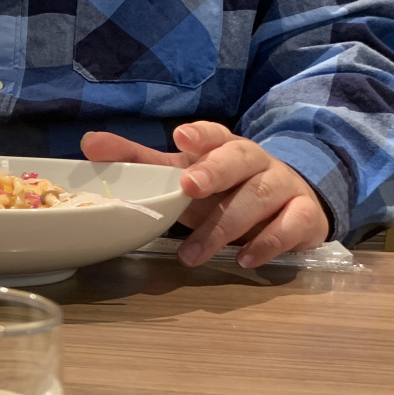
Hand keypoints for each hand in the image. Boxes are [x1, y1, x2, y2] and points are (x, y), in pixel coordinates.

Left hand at [81, 121, 329, 268]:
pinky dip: (269, 243)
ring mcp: (283, 188)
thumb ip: (139, 161)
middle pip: (240, 159)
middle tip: (189, 187)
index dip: (200, 135)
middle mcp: (256, 163)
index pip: (215, 134)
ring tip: (192, 254)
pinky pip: (290, 226)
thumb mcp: (184, 175)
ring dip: (226, 225)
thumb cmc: (225, 190)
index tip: (179, 135)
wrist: (291, 203)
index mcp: (224, 149)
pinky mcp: (304, 216)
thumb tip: (89, 144)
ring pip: (258, 197)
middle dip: (216, 170)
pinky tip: (245, 260)